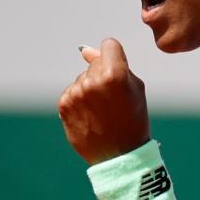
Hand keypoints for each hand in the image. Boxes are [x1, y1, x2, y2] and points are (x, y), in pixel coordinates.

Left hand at [58, 38, 151, 164]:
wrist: (120, 154)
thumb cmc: (134, 119)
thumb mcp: (135, 89)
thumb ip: (113, 64)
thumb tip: (84, 50)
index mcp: (114, 75)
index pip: (109, 45)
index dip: (116, 56)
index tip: (120, 72)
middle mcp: (92, 81)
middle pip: (95, 62)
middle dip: (103, 73)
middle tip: (114, 99)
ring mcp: (75, 93)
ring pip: (83, 77)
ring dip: (91, 88)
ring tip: (103, 110)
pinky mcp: (64, 104)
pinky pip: (72, 90)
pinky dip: (81, 100)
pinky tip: (91, 115)